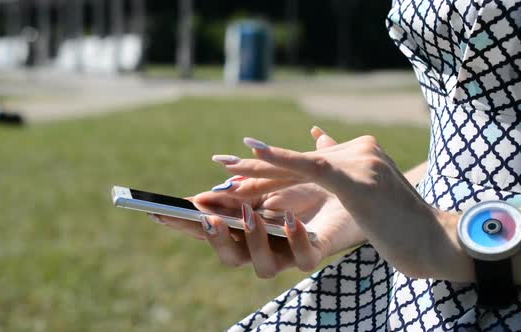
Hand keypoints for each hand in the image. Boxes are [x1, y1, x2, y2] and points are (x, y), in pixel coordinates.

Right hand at [154, 127, 366, 277]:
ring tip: (248, 214)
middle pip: (227, 254)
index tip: (158, 210)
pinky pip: (302, 257)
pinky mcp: (315, 254)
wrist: (362, 194)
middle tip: (204, 216)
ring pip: (260, 265)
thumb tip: (221, 162)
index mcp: (251, 224)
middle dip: (211, 238)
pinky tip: (292, 218)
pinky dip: (294, 238)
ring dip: (250, 240)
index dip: (187, 223)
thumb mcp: (283, 173)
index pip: (212, 228)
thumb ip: (257, 172)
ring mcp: (290, 253)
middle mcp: (266, 244)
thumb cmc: (317, 183)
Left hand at [221, 135, 447, 278]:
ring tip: (227, 173)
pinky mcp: (357, 178)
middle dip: (258, 166)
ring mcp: (360, 161)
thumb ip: (346, 168)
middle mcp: (359, 151)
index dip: (273, 165)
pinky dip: (280, 160)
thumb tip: (320, 138)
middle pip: (298, 161)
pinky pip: (311, 168)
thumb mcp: (374, 197)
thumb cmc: (405, 226)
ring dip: (259, 172)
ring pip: (298, 166)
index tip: (240, 168)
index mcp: (361, 154)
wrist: (439, 243)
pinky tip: (253, 152)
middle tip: (222, 166)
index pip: (308, 161)